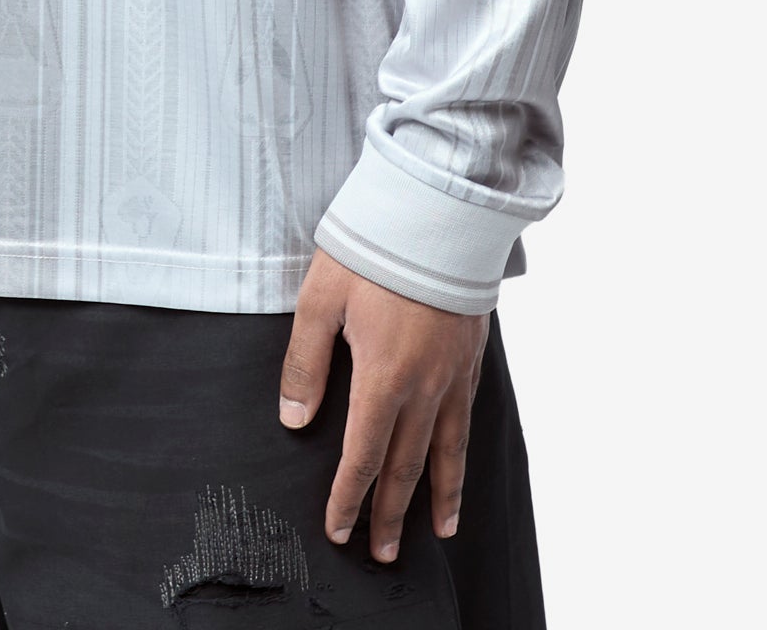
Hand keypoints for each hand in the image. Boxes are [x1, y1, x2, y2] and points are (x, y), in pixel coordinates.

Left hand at [279, 246, 487, 563]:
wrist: (436, 212)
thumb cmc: (373, 250)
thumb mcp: (320, 299)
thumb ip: (306, 363)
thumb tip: (296, 419)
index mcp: (383, 378)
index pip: (363, 456)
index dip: (349, 497)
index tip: (339, 529)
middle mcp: (423, 387)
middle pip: (405, 466)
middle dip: (390, 513)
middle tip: (382, 553)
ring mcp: (452, 374)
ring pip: (445, 451)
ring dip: (438, 496)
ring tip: (439, 532)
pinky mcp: (470, 357)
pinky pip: (466, 420)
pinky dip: (462, 454)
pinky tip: (458, 465)